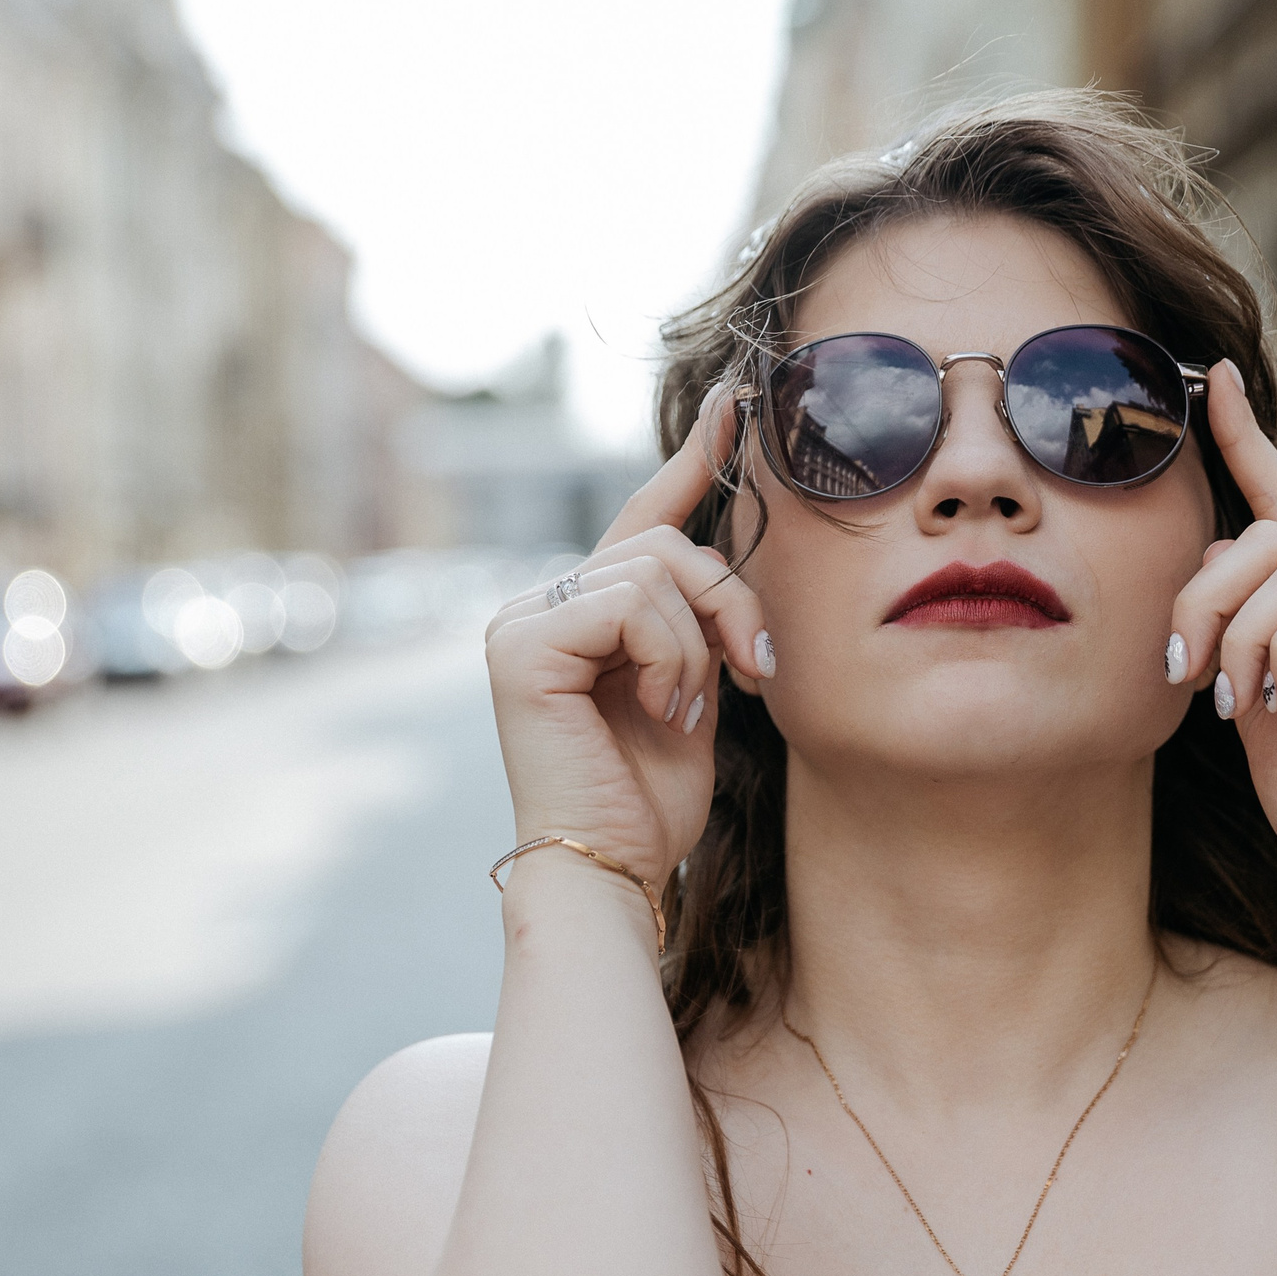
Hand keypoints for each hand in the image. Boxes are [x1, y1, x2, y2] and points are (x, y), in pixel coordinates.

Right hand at [483, 390, 768, 891]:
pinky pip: (629, 604)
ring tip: (688, 711)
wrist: (614, 868)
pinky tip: (661, 710)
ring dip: (700, 648)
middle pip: (665, 542)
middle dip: (730, 601)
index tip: (732, 406)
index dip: (690, 463)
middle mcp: (541, 605)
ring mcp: (522, 621)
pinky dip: (668, 657)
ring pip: (656, 571)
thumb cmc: (652, 799)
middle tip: (755, 670)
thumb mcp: (695, 688)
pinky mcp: (520, 644)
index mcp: (582, 613)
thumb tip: (727, 552)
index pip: (643, 519)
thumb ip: (698, 620)